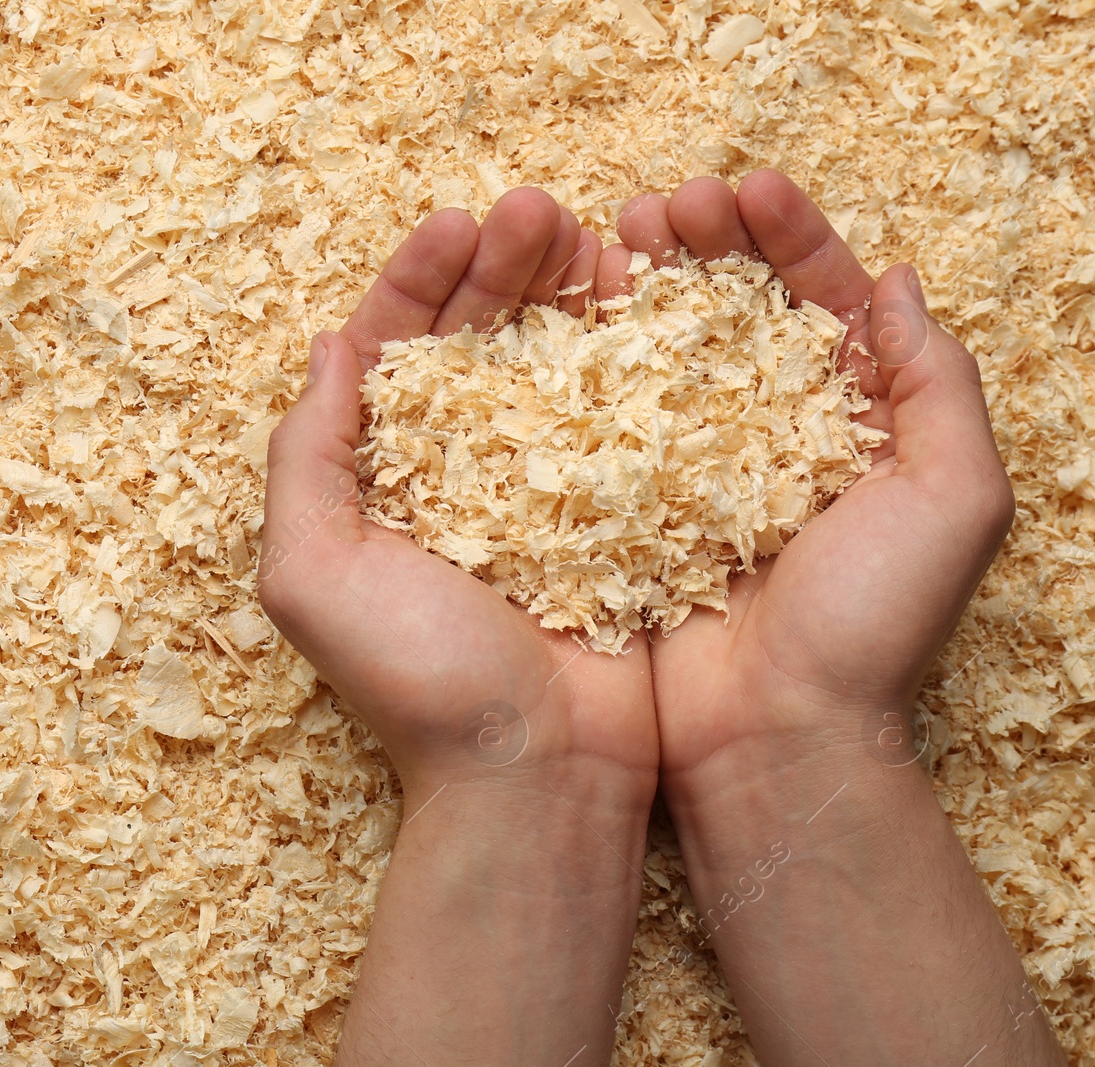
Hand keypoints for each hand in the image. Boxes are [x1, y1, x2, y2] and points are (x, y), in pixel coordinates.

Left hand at [260, 190, 657, 1066]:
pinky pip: (618, 408)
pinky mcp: (613, 506)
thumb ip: (304, 456)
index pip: (392, 350)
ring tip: (592, 232)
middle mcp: (456, 471)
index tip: (456, 224)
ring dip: (563, 288)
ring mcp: (539, 486)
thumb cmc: (418, 677)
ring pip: (547, 358)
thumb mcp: (312, 568)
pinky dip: (627, 349)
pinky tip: (641, 296)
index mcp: (380, 477)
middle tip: (538, 210)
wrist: (539, 769)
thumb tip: (329, 348)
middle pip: (474, 339)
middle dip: (499, 266)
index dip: (416, 280)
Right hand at [597, 170, 1015, 779]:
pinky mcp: (636, 501)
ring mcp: (699, 467)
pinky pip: (614, 413)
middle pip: (740, 311)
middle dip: (708, 245)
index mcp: (856, 423)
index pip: (824, 303)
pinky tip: (573, 312)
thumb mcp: (954, 499)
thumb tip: (897, 285)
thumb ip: (937, 388)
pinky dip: (596, 356)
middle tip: (666, 206)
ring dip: (646, 283)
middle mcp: (775, 434)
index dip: (791, 237)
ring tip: (615, 236)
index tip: (749, 187)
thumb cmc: (871, 625)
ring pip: (671, 349)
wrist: (771, 735)